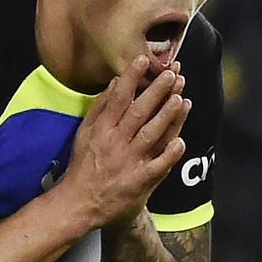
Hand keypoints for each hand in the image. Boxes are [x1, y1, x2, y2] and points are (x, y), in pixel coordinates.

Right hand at [56, 55, 190, 230]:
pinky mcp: (140, 181)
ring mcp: (129, 162)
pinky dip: (170, 154)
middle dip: (156, 91)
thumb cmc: (83, 164)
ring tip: (181, 98)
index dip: (131, 77)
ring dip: (167, 116)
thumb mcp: (84, 133)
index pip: (119, 98)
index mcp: (101, 129)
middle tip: (172, 73)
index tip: (143, 59)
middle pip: (139, 112)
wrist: (80, 202)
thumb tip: (114, 83)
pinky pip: (158, 166)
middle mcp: (115, 143)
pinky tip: (181, 141)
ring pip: (151, 135)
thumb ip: (100, 108)